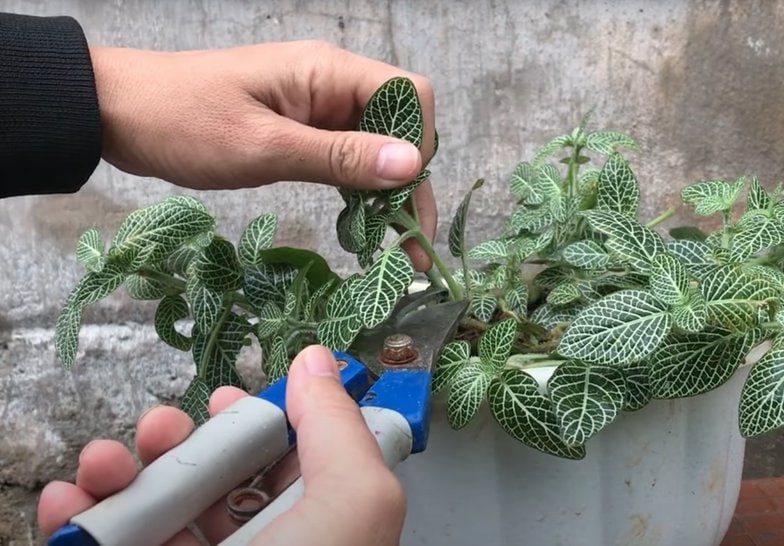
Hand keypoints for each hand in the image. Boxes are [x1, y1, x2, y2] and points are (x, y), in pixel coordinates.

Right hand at [37, 346, 405, 545]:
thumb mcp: (354, 503)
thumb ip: (339, 427)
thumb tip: (318, 363)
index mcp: (318, 525)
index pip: (290, 462)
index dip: (261, 422)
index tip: (232, 400)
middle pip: (216, 477)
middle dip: (181, 439)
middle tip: (165, 429)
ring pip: (152, 505)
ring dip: (120, 470)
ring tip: (105, 464)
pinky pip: (102, 540)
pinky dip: (78, 515)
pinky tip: (71, 503)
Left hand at [89, 41, 436, 268]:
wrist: (117, 112)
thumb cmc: (183, 123)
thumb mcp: (264, 147)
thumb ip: (339, 157)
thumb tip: (411, 165)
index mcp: (328, 72)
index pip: (409, 97)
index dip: (419, 146)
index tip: (405, 198)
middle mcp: (331, 84)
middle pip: (399, 128)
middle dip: (410, 184)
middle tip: (414, 247)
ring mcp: (316, 108)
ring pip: (375, 148)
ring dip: (387, 195)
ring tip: (397, 250)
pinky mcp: (300, 130)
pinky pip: (346, 158)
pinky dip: (357, 192)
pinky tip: (362, 228)